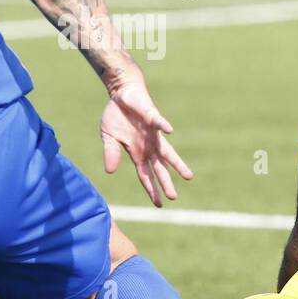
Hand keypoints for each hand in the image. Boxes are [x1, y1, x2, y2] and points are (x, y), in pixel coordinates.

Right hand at [100, 78, 192, 206]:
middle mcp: (148, 146)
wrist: (121, 94)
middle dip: (165, 183)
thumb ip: (111, 153)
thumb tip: (110, 172)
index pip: (146, 175)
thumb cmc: (116, 117)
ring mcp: (153, 134)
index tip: (159, 204)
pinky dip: (163, 126)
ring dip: (176, 163)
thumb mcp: (108, 137)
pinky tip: (169, 131)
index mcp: (137, 153)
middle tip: (173, 197)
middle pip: (159, 168)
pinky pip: (159, 123)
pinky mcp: (152, 117)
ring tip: (188, 176)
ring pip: (167, 152)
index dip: (151, 189)